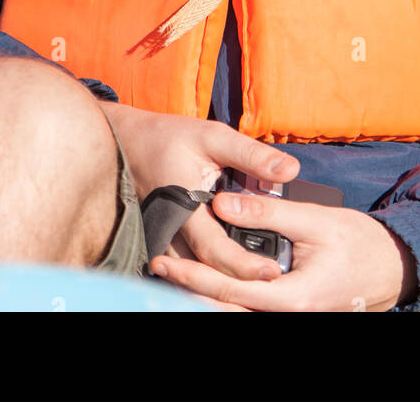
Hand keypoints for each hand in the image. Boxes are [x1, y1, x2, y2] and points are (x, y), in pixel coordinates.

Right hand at [102, 100, 299, 281]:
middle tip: (274, 281)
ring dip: (222, 278)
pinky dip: (208, 269)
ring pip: (193, 272)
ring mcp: (162, 240)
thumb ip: (250, 155)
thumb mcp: (213, 136)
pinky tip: (233, 270)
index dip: (243, 265)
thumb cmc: (170, 137)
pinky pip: (186, 263)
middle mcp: (168, 231)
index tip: (272, 272)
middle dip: (238, 280)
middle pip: (204, 270)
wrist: (129, 142)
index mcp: (182, 207)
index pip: (214, 249)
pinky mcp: (163, 240)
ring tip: (257, 282)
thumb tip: (290, 169)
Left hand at [150, 192, 417, 311]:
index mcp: (291, 298)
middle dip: (189, 288)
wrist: (393, 267)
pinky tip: (206, 276)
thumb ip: (268, 211)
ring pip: (236, 309)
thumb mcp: (315, 219)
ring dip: (204, 291)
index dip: (192, 277)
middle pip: (225, 308)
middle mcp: (286, 314)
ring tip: (173, 271)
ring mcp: (288, 314)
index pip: (228, 291)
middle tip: (157, 268)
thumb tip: (223, 202)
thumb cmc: (359, 242)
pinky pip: (251, 304)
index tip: (164, 262)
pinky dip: (226, 292)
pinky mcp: (289, 308)